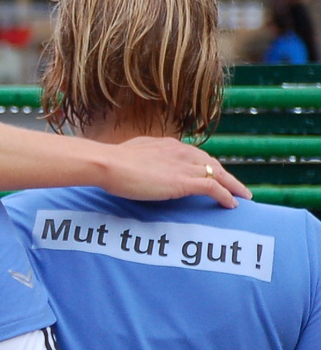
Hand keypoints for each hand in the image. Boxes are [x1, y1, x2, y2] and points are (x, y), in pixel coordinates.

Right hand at [108, 138, 246, 208]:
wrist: (108, 164)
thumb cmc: (111, 161)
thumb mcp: (132, 153)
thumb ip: (143, 157)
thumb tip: (141, 163)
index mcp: (168, 144)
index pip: (196, 155)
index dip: (207, 166)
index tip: (214, 174)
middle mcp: (181, 151)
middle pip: (212, 163)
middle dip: (226, 175)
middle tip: (236, 187)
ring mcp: (184, 166)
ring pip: (219, 174)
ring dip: (233, 186)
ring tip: (243, 197)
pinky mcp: (184, 181)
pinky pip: (214, 188)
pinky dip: (226, 195)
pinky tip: (232, 205)